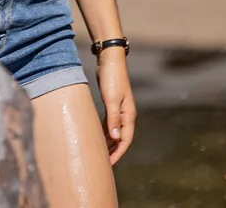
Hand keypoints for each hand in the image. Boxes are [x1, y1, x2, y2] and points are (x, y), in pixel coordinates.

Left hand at [97, 49, 135, 164]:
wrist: (109, 61)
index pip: (125, 140)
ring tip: (99, 153)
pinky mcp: (111, 104)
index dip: (118, 153)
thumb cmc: (112, 79)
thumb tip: (116, 138)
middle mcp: (126, 114)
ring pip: (114, 131)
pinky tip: (96, 136)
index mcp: (129, 115)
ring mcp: (119, 109)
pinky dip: (104, 131)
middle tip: (103, 163)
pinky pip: (109, 123)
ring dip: (108, 142)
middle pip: (121, 138)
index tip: (109, 164)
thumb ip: (113, 119)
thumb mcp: (112, 99)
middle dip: (113, 151)